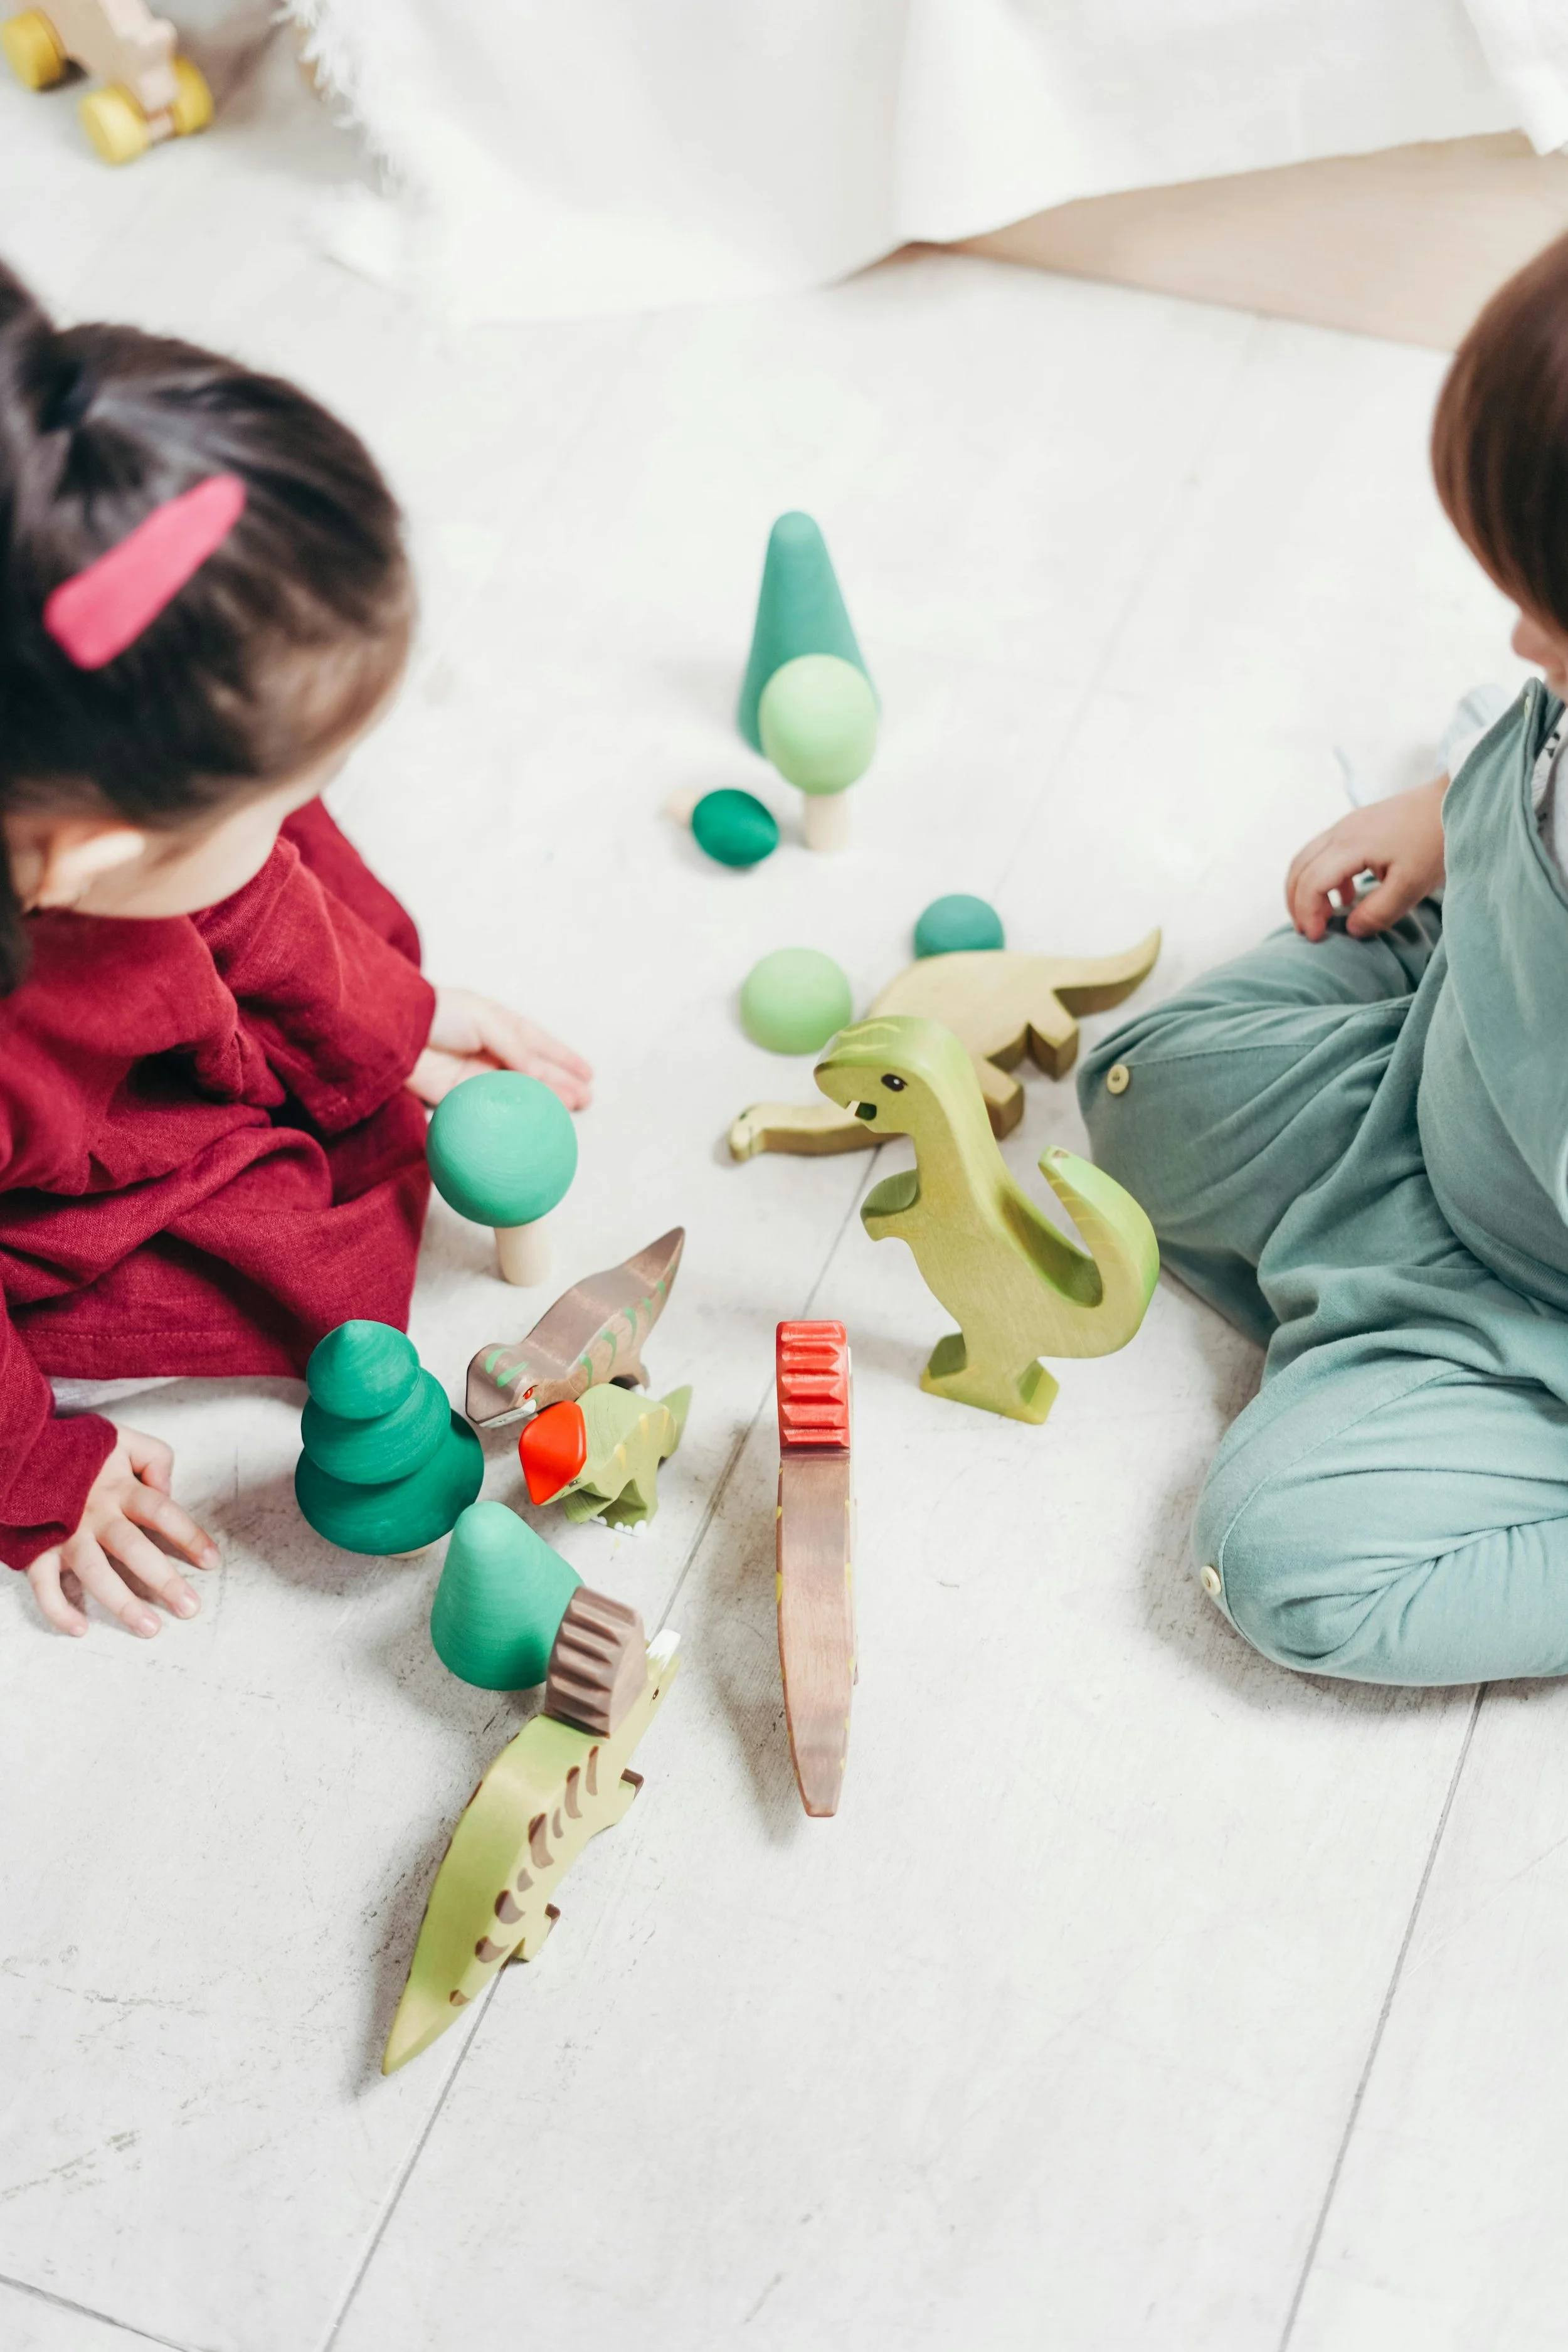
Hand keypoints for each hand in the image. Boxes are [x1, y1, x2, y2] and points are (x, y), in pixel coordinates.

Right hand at [25, 1428, 218, 1639]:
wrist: (25, 1451)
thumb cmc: (81, 1452)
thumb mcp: (124, 1441)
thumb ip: (155, 1460)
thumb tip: (168, 1492)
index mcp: (119, 1488)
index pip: (162, 1512)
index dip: (189, 1536)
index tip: (212, 1562)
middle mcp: (95, 1514)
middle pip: (134, 1549)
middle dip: (163, 1580)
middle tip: (190, 1608)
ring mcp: (65, 1534)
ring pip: (95, 1573)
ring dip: (122, 1603)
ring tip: (150, 1629)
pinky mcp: (36, 1549)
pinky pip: (44, 1585)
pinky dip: (59, 1609)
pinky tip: (80, 1628)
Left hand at [409, 986, 592, 1110]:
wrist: (397, 1030)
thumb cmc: (441, 1013)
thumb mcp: (487, 1020)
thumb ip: (516, 1048)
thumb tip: (539, 1076)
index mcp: (499, 1024)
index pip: (539, 1044)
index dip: (563, 1058)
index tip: (587, 1073)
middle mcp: (491, 1050)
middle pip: (534, 1071)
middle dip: (561, 1084)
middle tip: (586, 1099)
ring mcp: (475, 1076)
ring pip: (519, 1093)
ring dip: (545, 1101)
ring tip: (572, 1110)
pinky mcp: (458, 1097)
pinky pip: (493, 1110)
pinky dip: (514, 1116)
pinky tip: (533, 1122)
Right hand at [1286, 774, 1447, 941]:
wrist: (1454, 801)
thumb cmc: (1435, 841)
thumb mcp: (1411, 885)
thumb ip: (1378, 912)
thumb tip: (1351, 929)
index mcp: (1350, 846)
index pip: (1311, 883)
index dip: (1307, 913)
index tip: (1317, 937)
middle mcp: (1340, 832)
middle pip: (1299, 869)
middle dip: (1296, 904)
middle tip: (1308, 931)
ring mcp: (1347, 825)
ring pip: (1306, 858)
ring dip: (1305, 889)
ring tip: (1319, 916)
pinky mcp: (1357, 824)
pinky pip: (1323, 851)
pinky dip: (1321, 876)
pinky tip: (1345, 895)